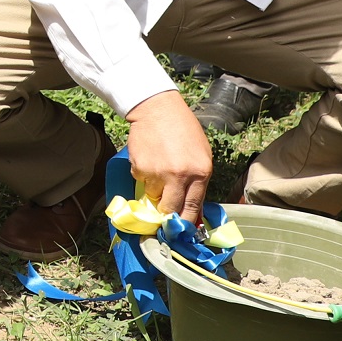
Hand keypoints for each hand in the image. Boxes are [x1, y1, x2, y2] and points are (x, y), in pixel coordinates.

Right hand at [122, 89, 212, 222]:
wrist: (158, 109)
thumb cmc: (184, 130)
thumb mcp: (201, 155)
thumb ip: (198, 182)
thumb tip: (192, 210)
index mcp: (199, 172)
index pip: (192, 208)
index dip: (185, 223)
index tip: (182, 231)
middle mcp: (178, 175)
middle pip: (170, 210)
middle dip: (167, 215)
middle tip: (166, 211)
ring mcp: (157, 172)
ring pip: (153, 197)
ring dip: (155, 190)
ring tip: (159, 170)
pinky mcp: (139, 167)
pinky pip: (141, 181)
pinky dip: (144, 176)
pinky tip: (150, 160)